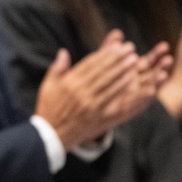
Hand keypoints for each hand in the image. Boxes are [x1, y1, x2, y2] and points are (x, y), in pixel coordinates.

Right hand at [35, 30, 141, 148]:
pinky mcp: (97, 116)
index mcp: (69, 83)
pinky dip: (122, 88)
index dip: (105, 53)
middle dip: (118, 58)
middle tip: (130, 48)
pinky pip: (112, 100)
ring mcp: (90, 104)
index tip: (117, 45)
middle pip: (102, 71)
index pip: (90, 64)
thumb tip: (63, 52)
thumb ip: (57, 68)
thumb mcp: (47, 86)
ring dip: (123, 70)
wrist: (50, 136)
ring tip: (134, 60)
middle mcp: (80, 92)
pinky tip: (131, 80)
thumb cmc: (49, 109)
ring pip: (109, 83)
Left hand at [100, 40, 172, 122]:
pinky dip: (145, 96)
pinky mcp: (128, 107)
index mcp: (133, 71)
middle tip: (168, 58)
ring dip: (157, 82)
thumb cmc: (97, 79)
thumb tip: (117, 32)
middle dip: (162, 67)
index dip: (157, 54)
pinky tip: (151, 91)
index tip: (164, 46)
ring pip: (150, 88)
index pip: (149, 60)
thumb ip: (110, 47)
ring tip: (164, 75)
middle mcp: (137, 83)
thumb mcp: (103, 62)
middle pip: (154, 74)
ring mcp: (134, 96)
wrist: (87, 104)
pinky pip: (139, 102)